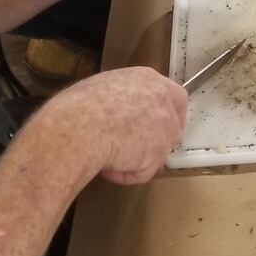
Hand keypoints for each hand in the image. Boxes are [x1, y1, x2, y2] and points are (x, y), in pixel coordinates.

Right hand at [48, 67, 187, 186]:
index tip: (156, 125)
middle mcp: (162, 102)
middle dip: (158, 140)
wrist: (80, 125)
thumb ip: (121, 98)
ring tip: (108, 159)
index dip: (167, 113)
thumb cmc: (80, 105)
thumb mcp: (102, 87)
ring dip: (137, 159)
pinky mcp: (156, 154)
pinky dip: (126, 175)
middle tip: (136, 150)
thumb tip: (114, 111)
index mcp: (148, 80)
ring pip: (159, 151)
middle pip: (173, 125)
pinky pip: (143, 172)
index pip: (174, 96)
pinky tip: (107, 170)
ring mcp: (164, 129)